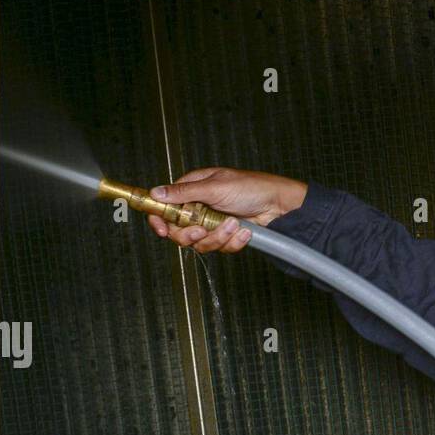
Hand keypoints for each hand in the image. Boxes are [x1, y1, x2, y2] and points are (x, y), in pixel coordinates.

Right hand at [145, 166, 308, 254]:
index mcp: (192, 191)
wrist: (278, 205)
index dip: (160, 221)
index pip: (165, 208)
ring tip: (234, 224)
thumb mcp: (214, 186)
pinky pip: (221, 248)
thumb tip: (156, 192)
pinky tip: (244, 231)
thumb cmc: (250, 187)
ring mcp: (212, 224)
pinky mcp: (226, 237)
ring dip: (219, 237)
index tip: (162, 230)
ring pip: (201, 244)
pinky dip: (233, 242)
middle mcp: (199, 208)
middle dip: (191, 234)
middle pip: (179, 232)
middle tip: (202, 230)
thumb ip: (184, 193)